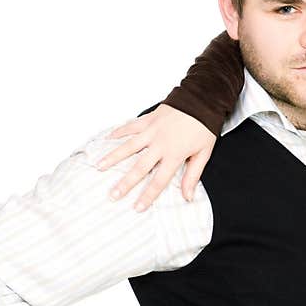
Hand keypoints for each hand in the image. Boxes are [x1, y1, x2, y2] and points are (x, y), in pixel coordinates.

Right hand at [96, 104, 215, 209]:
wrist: (203, 98)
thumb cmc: (205, 126)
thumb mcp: (204, 153)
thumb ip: (193, 175)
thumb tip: (188, 197)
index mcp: (175, 154)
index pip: (159, 180)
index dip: (148, 195)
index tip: (137, 208)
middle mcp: (160, 143)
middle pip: (139, 167)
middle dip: (125, 183)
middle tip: (112, 195)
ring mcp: (152, 130)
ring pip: (129, 146)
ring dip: (113, 157)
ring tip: (99, 167)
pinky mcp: (149, 118)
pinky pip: (130, 126)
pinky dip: (118, 132)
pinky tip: (107, 139)